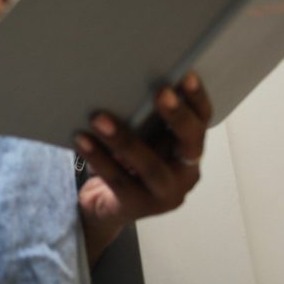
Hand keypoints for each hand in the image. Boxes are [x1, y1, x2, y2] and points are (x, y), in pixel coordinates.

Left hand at [75, 71, 212, 263]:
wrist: (103, 208)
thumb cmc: (125, 165)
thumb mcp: (140, 142)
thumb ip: (143, 123)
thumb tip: (126, 84)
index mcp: (188, 153)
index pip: (201, 123)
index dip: (197, 100)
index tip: (188, 76)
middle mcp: (184, 175)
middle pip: (189, 144)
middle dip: (177, 117)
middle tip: (161, 92)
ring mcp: (163, 195)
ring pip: (149, 166)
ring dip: (124, 139)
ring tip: (99, 118)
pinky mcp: (136, 206)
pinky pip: (117, 179)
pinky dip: (97, 157)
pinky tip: (81, 139)